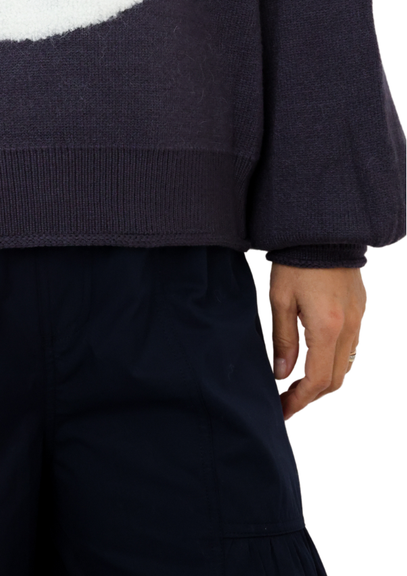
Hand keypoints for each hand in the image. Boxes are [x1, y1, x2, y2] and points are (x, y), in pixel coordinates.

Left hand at [269, 264, 365, 419]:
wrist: (323, 230)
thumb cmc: (295, 261)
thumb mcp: (280, 299)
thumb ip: (284, 340)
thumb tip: (282, 374)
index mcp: (327, 327)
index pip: (317, 380)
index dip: (300, 400)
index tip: (282, 409)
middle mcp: (349, 328)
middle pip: (335, 379)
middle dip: (311, 396)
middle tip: (287, 400)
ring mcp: (359, 319)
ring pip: (346, 365)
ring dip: (324, 380)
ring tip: (297, 383)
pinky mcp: (360, 309)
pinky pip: (351, 346)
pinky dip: (334, 360)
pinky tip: (314, 357)